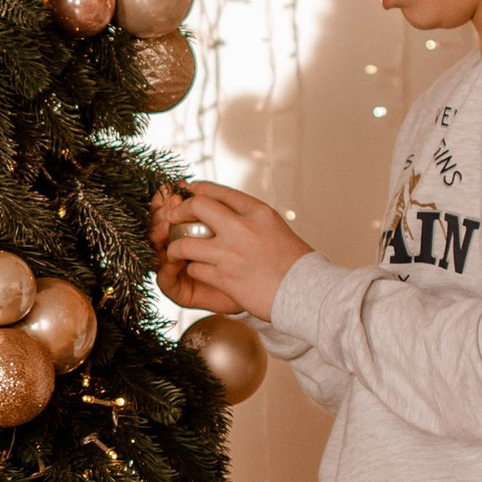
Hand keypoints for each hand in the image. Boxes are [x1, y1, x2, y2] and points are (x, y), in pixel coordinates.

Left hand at [149, 178, 309, 317]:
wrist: (308, 292)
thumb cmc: (295, 264)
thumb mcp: (275, 228)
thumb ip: (251, 218)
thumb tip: (226, 212)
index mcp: (258, 212)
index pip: (220, 192)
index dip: (200, 190)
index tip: (190, 192)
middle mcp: (243, 227)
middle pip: (197, 207)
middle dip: (180, 211)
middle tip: (173, 218)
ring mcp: (231, 253)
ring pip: (185, 242)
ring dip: (177, 248)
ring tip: (177, 252)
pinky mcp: (225, 277)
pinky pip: (194, 269)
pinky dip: (193, 270)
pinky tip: (197, 271)